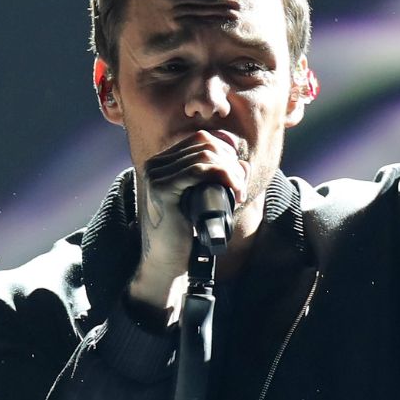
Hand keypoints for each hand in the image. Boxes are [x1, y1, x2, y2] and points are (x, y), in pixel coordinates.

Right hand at [128, 131, 247, 318]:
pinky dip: (223, 176)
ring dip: (231, 172)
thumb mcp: (204, 199)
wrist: (167, 260)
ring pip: (205, 156)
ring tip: (238, 193)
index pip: (200, 140)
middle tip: (240, 188)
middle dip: (231, 163)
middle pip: (205, 145)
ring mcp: (156, 175)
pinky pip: (199, 171)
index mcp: (162, 163)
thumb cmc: (186, 231)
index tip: (237, 178)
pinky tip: (234, 191)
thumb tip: (243, 163)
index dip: (225, 152)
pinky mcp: (162, 189)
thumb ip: (221, 179)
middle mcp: (155, 165)